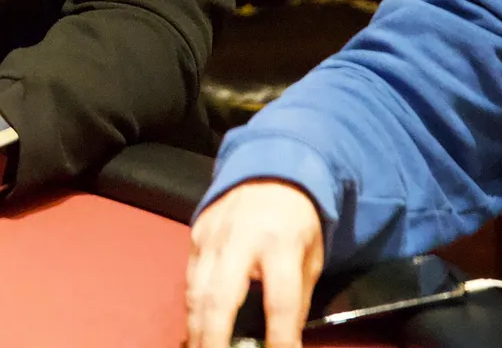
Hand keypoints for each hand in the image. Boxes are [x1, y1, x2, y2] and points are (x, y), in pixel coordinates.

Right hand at [185, 180, 324, 347]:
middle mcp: (240, 240)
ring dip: (197, 329)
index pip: (279, 300)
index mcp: (280, 243)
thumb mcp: (311, 258)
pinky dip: (192, 308)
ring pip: (196, 291)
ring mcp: (212, 236)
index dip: (280, 337)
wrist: (271, 170)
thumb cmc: (297, 221)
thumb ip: (295, 298)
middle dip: (215, 338)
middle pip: (221, 297)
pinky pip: (190, 279)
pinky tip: (196, 329)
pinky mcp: (196, 235)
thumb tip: (281, 341)